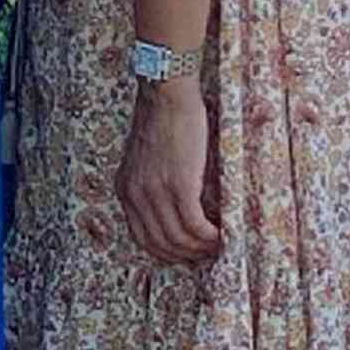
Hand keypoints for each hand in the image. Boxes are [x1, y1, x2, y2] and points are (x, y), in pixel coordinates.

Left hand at [116, 76, 220, 263]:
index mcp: (125, 189)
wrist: (166, 94)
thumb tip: (176, 209)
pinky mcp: (178, 185)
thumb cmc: (163, 120)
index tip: (187, 253)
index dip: (167, 252)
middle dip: (187, 255)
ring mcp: (155, 192)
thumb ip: (152, 183)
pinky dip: (211, 237)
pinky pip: (195, 225)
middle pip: (161, 244)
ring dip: (202, 248)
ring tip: (220, 244)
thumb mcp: (146, 158)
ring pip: (179, 239)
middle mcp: (135, 195)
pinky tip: (223, 234)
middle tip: (209, 253)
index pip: (142, 238)